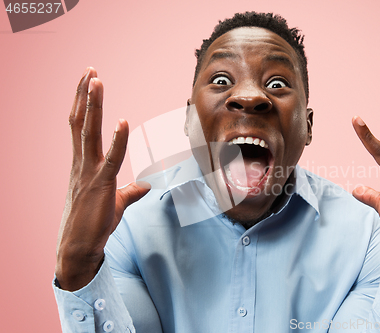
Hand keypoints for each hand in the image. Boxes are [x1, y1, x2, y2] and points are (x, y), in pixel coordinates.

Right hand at [55, 68, 149, 290]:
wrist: (79, 248)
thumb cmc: (94, 224)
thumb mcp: (116, 202)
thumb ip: (130, 190)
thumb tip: (146, 184)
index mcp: (82, 164)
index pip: (80, 127)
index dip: (84, 104)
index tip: (88, 83)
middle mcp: (81, 164)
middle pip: (81, 122)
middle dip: (85, 95)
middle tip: (90, 71)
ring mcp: (88, 173)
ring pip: (89, 132)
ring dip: (93, 105)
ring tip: (95, 80)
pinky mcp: (100, 186)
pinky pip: (110, 158)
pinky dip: (117, 140)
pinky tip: (122, 121)